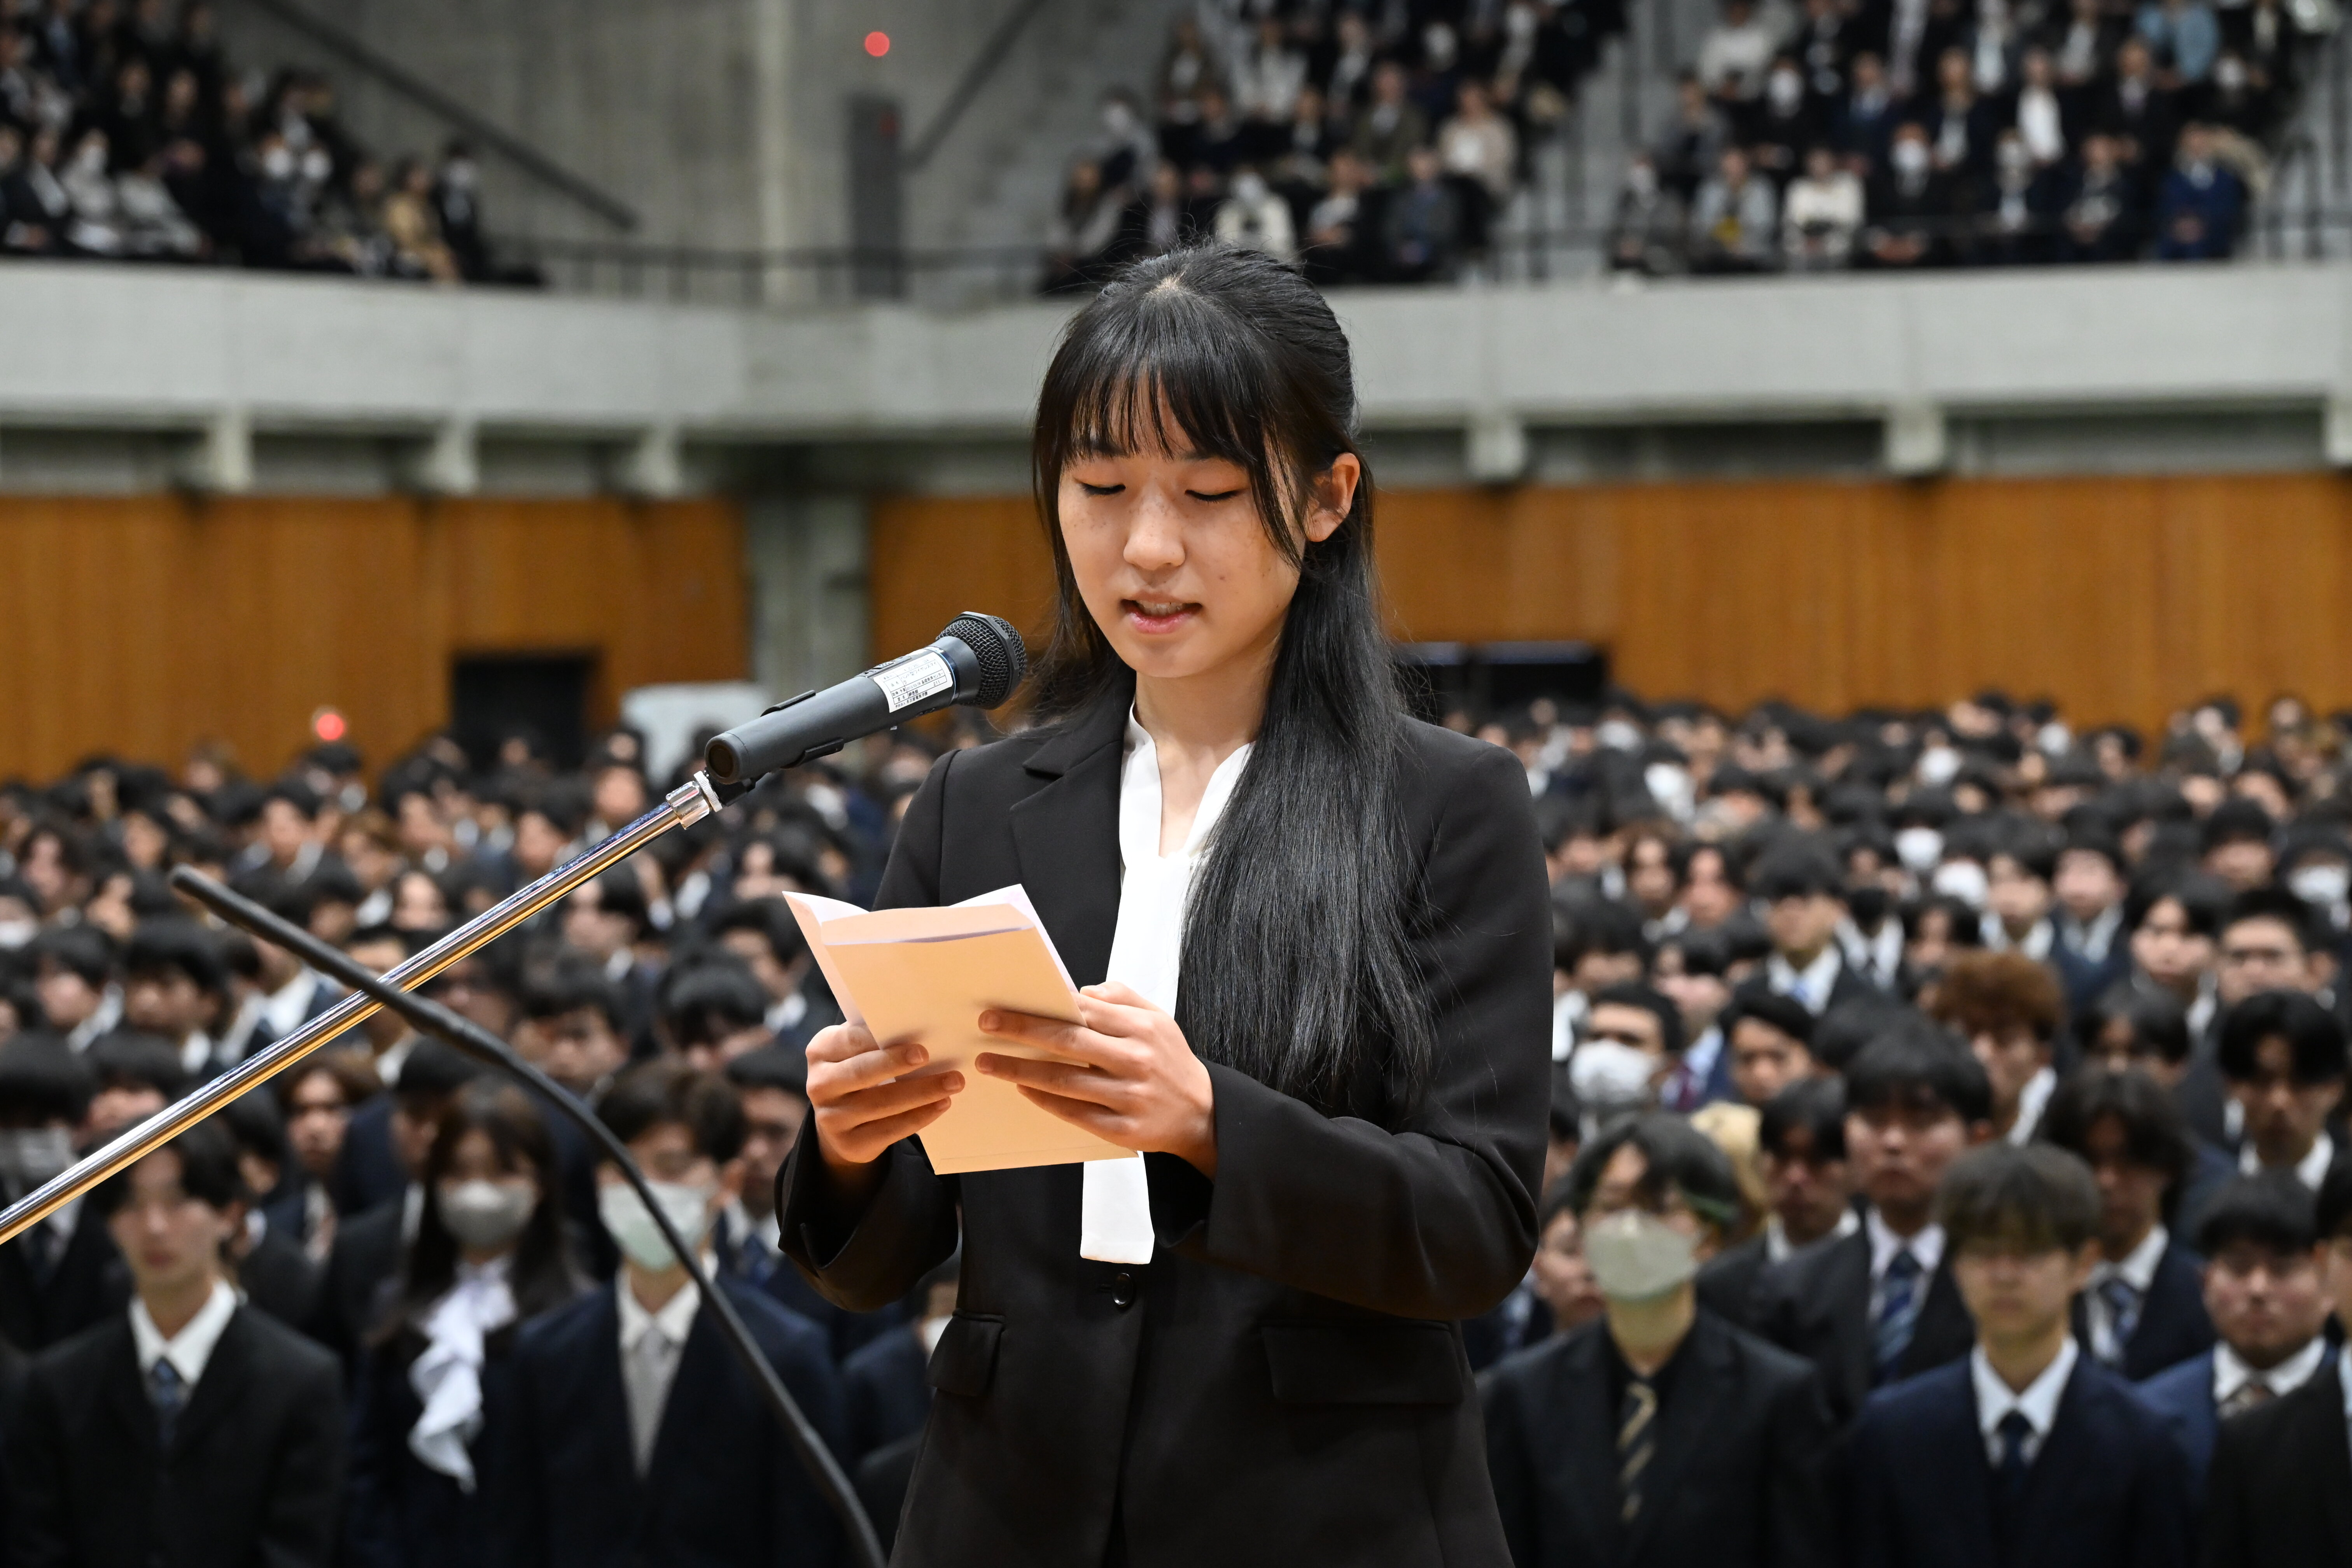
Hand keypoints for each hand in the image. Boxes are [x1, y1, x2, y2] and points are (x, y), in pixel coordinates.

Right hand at [806, 1023, 964, 1188]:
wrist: (840, 1122)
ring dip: (921, 1092)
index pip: (849, 1041)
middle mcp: (819, 1085)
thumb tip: (918, 1022)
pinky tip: (942, 1104)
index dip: (877, 1039)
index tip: (909, 1037)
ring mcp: (831, 1118)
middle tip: (928, 1056)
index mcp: (821, 1052)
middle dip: (896, 1064)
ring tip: (953, 1083)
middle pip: (861, 1073)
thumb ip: (875, 1036)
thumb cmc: (858, 1070)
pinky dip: (919, 1116)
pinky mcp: (850, 1144)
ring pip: (880, 1104)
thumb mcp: (856, 1050)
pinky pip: (889, 1130)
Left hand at [974, 983, 1217, 1176]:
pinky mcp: (1123, 1129)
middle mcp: (1135, 1060)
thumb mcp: (1158, 1019)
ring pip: (1065, 1081)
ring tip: (989, 1063)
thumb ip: (1121, 997)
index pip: (1083, 1011)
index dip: (1042, 1006)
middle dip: (1022, 1031)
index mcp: (1141, 1028)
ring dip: (1021, 1070)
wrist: (1203, 1113)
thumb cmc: (1170, 1060)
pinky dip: (1045, 1101)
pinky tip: (1022, 1088)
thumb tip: (1080, 990)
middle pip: (1068, 1042)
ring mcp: (1129, 1097)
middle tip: (986, 1026)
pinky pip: (1075, 1113)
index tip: (1006, 1005)